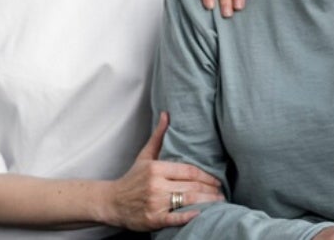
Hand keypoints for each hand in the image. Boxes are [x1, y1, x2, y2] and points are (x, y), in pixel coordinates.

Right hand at [106, 112, 223, 229]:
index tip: (218, 180)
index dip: (207, 176)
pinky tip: (200, 214)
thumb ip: (158, 136)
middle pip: (191, 186)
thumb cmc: (132, 178)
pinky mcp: (153, 219)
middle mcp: (156, 185)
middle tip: (222, 192)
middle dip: (210, 190)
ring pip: (187, 201)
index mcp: (156, 169)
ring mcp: (155, 203)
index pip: (189, 171)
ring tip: (218, 202)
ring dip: (206, 202)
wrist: (111, 202)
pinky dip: (188, 217)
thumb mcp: (144, 156)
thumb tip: (166, 114)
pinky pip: (175, 219)